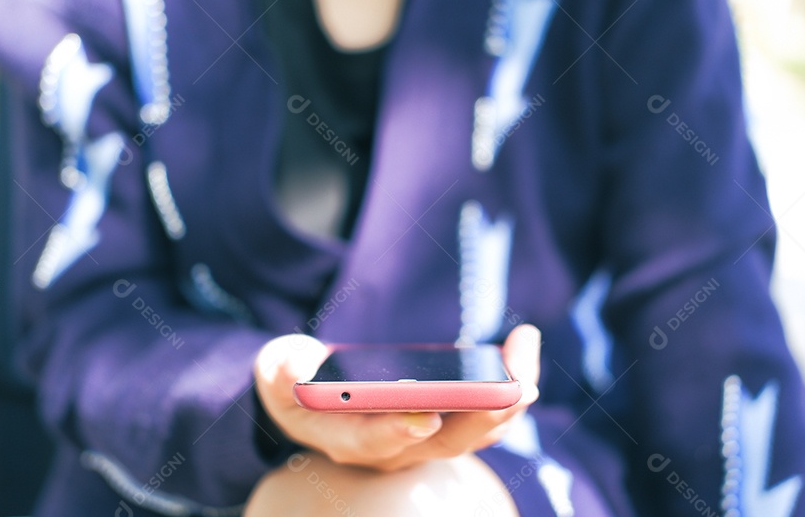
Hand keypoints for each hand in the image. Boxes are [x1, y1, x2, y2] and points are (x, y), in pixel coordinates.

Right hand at [253, 324, 540, 470]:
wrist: (311, 398)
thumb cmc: (295, 381)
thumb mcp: (278, 369)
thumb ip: (283, 370)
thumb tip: (291, 368)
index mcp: (345, 439)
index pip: (373, 443)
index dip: (398, 432)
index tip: (425, 416)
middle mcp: (389, 450)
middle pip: (441, 442)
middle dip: (481, 414)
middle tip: (514, 384)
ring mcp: (419, 442)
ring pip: (471, 433)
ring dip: (504, 401)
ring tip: (525, 355)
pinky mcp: (441, 427)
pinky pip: (481, 418)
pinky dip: (504, 389)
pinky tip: (520, 353)